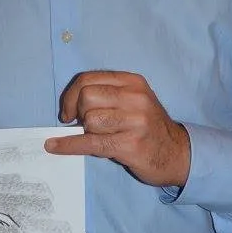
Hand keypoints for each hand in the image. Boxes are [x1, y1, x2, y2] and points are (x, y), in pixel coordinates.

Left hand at [45, 70, 190, 187]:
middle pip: (86, 98)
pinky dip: (67, 145)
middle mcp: (135, 98)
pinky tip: (54, 146)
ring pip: (89, 121)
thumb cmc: (148, 127)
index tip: (67, 112)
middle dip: (78, 113)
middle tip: (83, 126)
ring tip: (100, 137)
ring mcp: (135, 121)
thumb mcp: (134, 101)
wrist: (176, 153)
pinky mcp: (130, 145)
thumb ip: (107, 95)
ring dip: (86, 132)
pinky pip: (89, 143)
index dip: (70, 95)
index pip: (88, 79)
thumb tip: (68, 105)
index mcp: (133, 82)